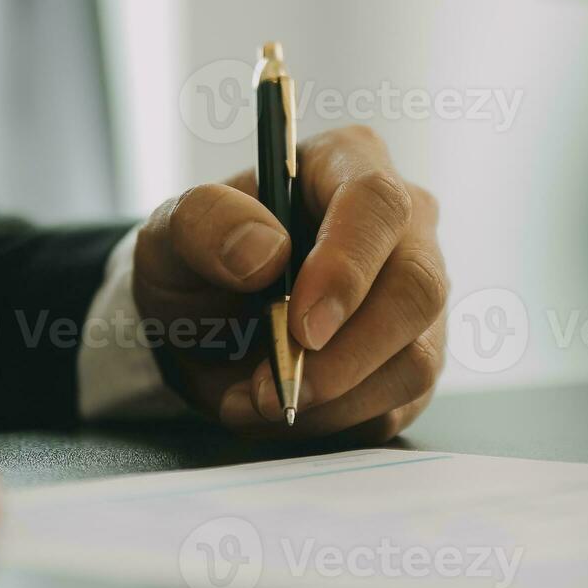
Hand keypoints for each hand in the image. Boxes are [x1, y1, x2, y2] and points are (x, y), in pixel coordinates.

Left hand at [135, 127, 447, 442]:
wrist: (203, 328)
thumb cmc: (197, 263)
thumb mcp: (170, 234)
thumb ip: (205, 223)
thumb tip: (265, 252)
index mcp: (347, 164)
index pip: (377, 204)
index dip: (347, 268)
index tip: (301, 327)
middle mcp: (403, 227)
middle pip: (417, 289)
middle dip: (345, 355)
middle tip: (273, 389)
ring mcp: (416, 299)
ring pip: (416, 360)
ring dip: (332, 400)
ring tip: (257, 400)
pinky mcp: (413, 360)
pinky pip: (397, 406)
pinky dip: (332, 423)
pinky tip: (282, 410)